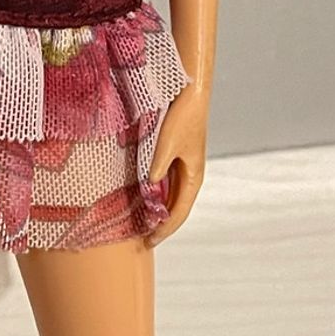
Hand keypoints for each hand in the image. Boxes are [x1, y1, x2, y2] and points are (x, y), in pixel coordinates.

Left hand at [143, 87, 208, 248]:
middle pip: (176, 209)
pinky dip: (155, 196)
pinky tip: (143, 200)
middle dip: (161, 226)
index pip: (179, 213)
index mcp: (193, 176)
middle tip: (143, 241)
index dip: (164, 230)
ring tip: (141, 225)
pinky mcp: (175, 157)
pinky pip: (165, 184)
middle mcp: (190, 175)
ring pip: (170, 198)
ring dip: (158, 213)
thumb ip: (157, 167)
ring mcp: (182, 167)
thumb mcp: (166, 145)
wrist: (190, 93)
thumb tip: (149, 188)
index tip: (149, 242)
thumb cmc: (182, 118)